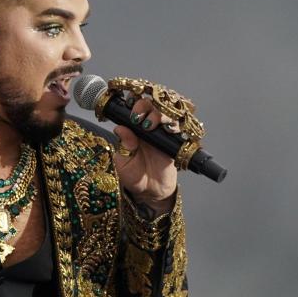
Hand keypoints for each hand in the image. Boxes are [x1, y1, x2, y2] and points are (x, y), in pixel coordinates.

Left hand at [112, 97, 177, 214]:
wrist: (150, 190)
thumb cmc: (134, 176)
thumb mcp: (123, 163)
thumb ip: (123, 146)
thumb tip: (119, 128)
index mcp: (132, 130)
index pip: (133, 110)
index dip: (132, 105)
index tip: (128, 109)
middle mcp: (147, 128)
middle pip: (150, 105)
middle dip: (144, 106)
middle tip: (138, 118)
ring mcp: (161, 133)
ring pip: (164, 113)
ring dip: (158, 114)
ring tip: (150, 125)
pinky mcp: (174, 141)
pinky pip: (177, 127)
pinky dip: (174, 124)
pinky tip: (169, 129)